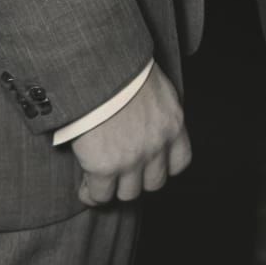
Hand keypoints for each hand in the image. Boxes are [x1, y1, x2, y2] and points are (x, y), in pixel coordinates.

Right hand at [71, 65, 190, 206]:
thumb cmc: (125, 70)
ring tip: (102, 177)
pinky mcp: (105, 167)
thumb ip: (157, 112)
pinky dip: (91, 193)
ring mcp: (132, 160)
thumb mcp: (156, 88)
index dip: (164, 165)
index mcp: (172, 124)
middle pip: (154, 182)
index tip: (150, 162)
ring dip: (115, 187)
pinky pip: (100, 195)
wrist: (102, 69)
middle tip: (122, 169)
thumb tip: (146, 121)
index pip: (180, 162)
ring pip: (128, 193)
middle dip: (139, 178)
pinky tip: (85, 185)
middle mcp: (157, 146)